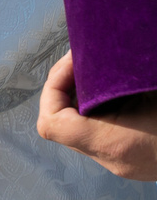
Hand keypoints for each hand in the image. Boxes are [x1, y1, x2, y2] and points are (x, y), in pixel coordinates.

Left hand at [37, 51, 156, 179]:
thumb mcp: (153, 90)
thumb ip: (132, 71)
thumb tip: (126, 35)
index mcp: (116, 143)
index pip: (52, 124)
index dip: (53, 87)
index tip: (77, 60)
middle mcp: (113, 159)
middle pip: (62, 123)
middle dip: (67, 86)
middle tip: (87, 58)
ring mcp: (123, 164)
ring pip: (81, 128)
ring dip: (85, 97)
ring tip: (104, 70)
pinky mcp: (134, 160)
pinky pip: (103, 133)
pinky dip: (104, 110)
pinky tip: (123, 88)